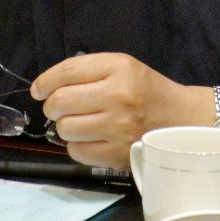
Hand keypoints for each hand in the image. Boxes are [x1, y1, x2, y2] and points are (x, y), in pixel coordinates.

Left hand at [30, 52, 186, 168]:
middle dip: (52, 106)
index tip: (38, 90)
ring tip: (79, 123)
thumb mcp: (122, 66)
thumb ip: (86, 70)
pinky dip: (77, 146)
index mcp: (119, 68)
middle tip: (59, 107)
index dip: (45, 81)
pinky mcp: (117, 154)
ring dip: (65, 126)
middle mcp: (117, 97)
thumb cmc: (145, 90)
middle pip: (60, 101)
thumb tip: (45, 87)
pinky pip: (76, 151)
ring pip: (65, 128)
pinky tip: (90, 138)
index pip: (68, 72)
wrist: (181, 119)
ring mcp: (118, 128)